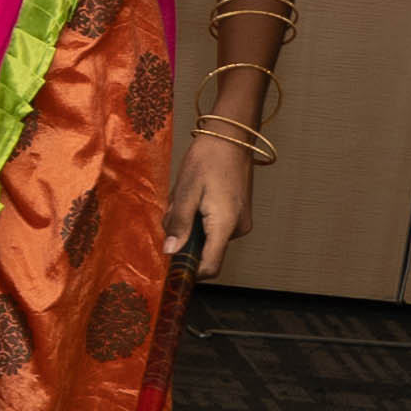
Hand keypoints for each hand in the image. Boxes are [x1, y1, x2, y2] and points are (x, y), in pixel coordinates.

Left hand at [167, 124, 254, 271]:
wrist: (231, 139)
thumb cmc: (207, 160)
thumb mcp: (186, 192)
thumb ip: (179, 224)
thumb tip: (171, 252)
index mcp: (226, 225)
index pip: (210, 266)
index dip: (190, 271)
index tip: (170, 267)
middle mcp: (238, 229)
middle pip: (203, 249)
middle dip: (183, 235)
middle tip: (176, 208)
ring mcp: (240, 222)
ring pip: (205, 236)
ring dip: (189, 222)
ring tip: (186, 197)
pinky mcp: (238, 216)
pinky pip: (213, 226)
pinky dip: (198, 216)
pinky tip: (196, 196)